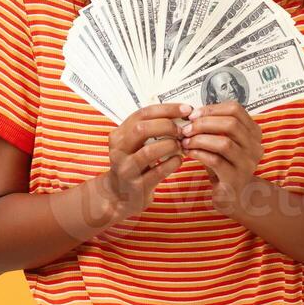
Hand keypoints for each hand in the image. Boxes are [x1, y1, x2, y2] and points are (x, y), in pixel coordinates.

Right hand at [95, 103, 190, 219]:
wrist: (118, 195)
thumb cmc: (132, 165)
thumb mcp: (133, 144)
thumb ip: (149, 130)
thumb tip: (179, 115)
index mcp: (119, 135)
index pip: (142, 114)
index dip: (166, 109)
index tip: (185, 109)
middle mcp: (119, 150)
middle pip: (142, 129)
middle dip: (167, 126)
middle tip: (182, 131)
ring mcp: (126, 168)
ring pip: (149, 151)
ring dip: (170, 146)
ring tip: (180, 147)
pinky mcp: (136, 185)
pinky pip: (158, 171)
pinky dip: (173, 163)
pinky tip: (178, 161)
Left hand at [179, 101, 264, 211]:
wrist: (233, 195)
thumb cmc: (224, 164)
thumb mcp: (222, 142)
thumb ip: (213, 127)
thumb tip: (190, 114)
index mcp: (253, 132)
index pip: (235, 109)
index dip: (212, 109)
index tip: (193, 115)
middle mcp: (255, 146)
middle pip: (231, 124)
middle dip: (203, 123)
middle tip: (186, 129)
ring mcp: (248, 163)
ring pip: (224, 143)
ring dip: (200, 139)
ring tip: (185, 141)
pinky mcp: (236, 178)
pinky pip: (216, 161)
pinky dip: (199, 154)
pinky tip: (189, 153)